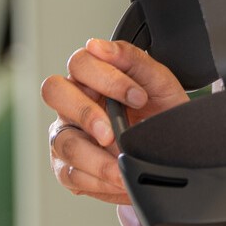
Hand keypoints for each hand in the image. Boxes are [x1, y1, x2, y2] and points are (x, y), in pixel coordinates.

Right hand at [41, 38, 189, 205]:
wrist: (171, 150)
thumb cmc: (161, 111)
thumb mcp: (158, 83)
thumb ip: (133, 59)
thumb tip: (99, 46)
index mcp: (93, 76)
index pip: (80, 63)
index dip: (106, 78)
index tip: (139, 97)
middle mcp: (73, 102)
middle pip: (54, 92)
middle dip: (86, 113)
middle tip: (113, 132)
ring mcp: (67, 134)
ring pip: (63, 140)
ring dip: (94, 156)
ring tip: (122, 165)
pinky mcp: (68, 166)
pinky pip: (70, 173)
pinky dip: (97, 180)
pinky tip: (117, 178)